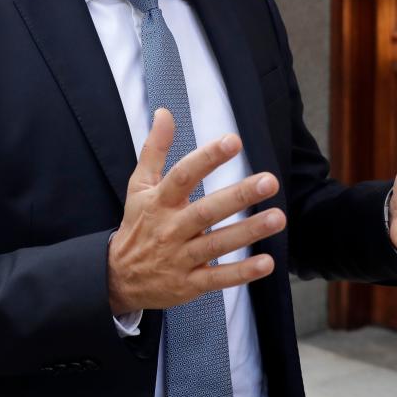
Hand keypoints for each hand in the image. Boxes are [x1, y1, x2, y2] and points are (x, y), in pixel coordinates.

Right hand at [107, 108, 284, 314]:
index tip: (233, 140)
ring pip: (217, 244)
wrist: (118, 278)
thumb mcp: (139, 186)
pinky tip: (267, 263)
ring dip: (248, 232)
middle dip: (238, 195)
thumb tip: (164, 112)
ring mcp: (180, 258)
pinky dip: (242, 272)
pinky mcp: (189, 284)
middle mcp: (170, 229)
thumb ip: (154, 149)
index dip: (207, 158)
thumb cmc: (138, 225)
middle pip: (206, 211)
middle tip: (269, 181)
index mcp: (159, 202)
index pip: (183, 175)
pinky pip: (218, 279)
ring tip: (278, 217)